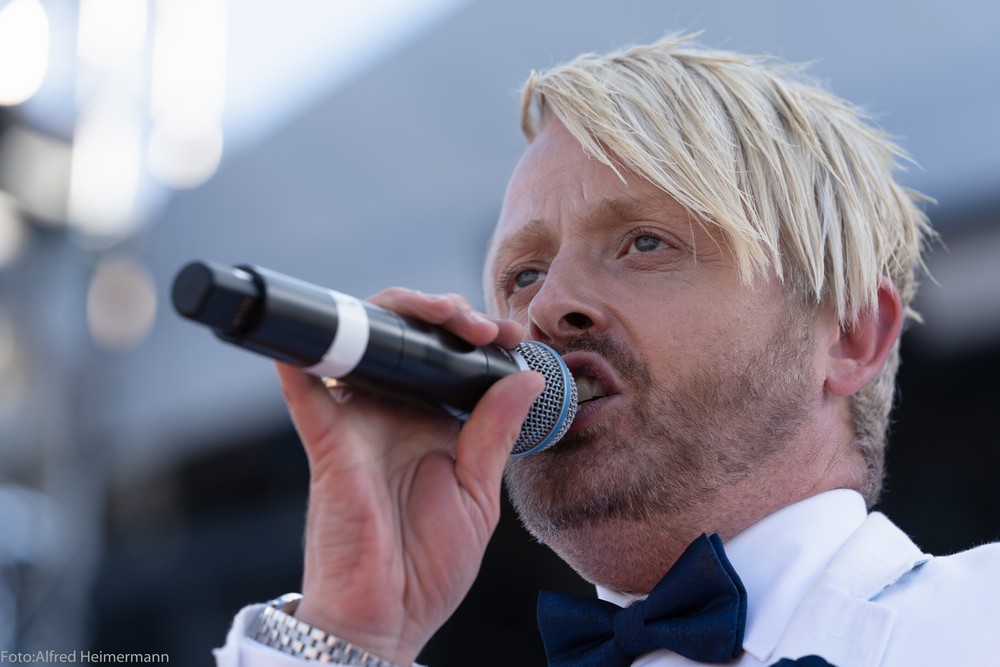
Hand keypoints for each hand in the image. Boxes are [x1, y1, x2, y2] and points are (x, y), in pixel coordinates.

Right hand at [275, 289, 544, 664]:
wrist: (390, 617)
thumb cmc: (430, 565)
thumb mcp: (478, 495)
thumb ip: (495, 433)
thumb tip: (527, 379)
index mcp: (431, 423)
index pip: (447, 357)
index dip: (476, 334)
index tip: (512, 336)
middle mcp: (392, 414)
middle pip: (405, 338)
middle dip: (443, 312)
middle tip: (482, 324)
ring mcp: (359, 423)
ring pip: (363, 346)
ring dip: (397, 315)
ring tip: (442, 313)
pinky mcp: (330, 444)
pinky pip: (309, 394)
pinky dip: (303, 358)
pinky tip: (315, 330)